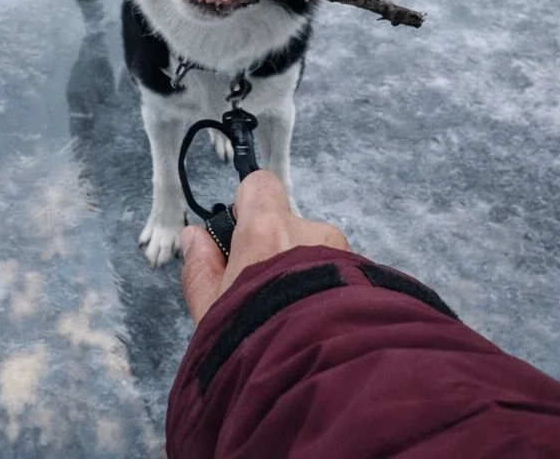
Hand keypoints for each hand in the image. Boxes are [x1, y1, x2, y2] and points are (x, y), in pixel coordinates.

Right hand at [179, 171, 349, 323]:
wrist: (317, 373)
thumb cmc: (257, 338)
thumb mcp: (210, 308)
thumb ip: (200, 267)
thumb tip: (194, 238)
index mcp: (267, 229)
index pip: (260, 186)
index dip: (248, 205)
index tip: (240, 236)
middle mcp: (310, 232)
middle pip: (290, 226)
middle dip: (278, 251)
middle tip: (263, 291)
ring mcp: (342, 254)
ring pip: (318, 253)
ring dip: (306, 274)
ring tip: (293, 315)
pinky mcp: (366, 278)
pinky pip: (340, 275)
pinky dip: (329, 291)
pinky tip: (316, 323)